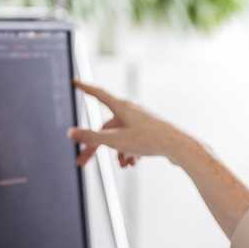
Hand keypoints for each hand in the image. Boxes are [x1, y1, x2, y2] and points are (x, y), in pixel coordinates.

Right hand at [69, 80, 196, 169]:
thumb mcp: (115, 141)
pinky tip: (133, 164)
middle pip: (105, 127)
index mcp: (121, 107)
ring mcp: (140, 121)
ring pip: (119, 136)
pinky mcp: (149, 131)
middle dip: (94, 146)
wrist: (178, 147)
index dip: (85, 88)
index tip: (75, 82)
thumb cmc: (148, 140)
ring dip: (116, 152)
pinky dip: (128, 152)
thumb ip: (91, 138)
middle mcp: (130, 111)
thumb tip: (70, 133)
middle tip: (81, 162)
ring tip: (123, 165)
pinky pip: (132, 141)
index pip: (98, 94)